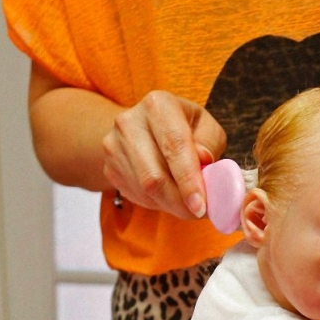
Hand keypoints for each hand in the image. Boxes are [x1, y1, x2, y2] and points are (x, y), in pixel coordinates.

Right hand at [103, 92, 226, 219]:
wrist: (144, 129)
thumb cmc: (182, 127)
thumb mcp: (205, 125)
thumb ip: (210, 141)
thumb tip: (204, 159)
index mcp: (158, 105)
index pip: (174, 146)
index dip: (188, 181)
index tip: (201, 206)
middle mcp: (130, 123)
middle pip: (154, 177)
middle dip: (180, 203)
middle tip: (200, 213)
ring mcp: (114, 146)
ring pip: (146, 192)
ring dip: (172, 205)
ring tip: (187, 203)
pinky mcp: (110, 169)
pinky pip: (137, 197)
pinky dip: (159, 204)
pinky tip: (169, 196)